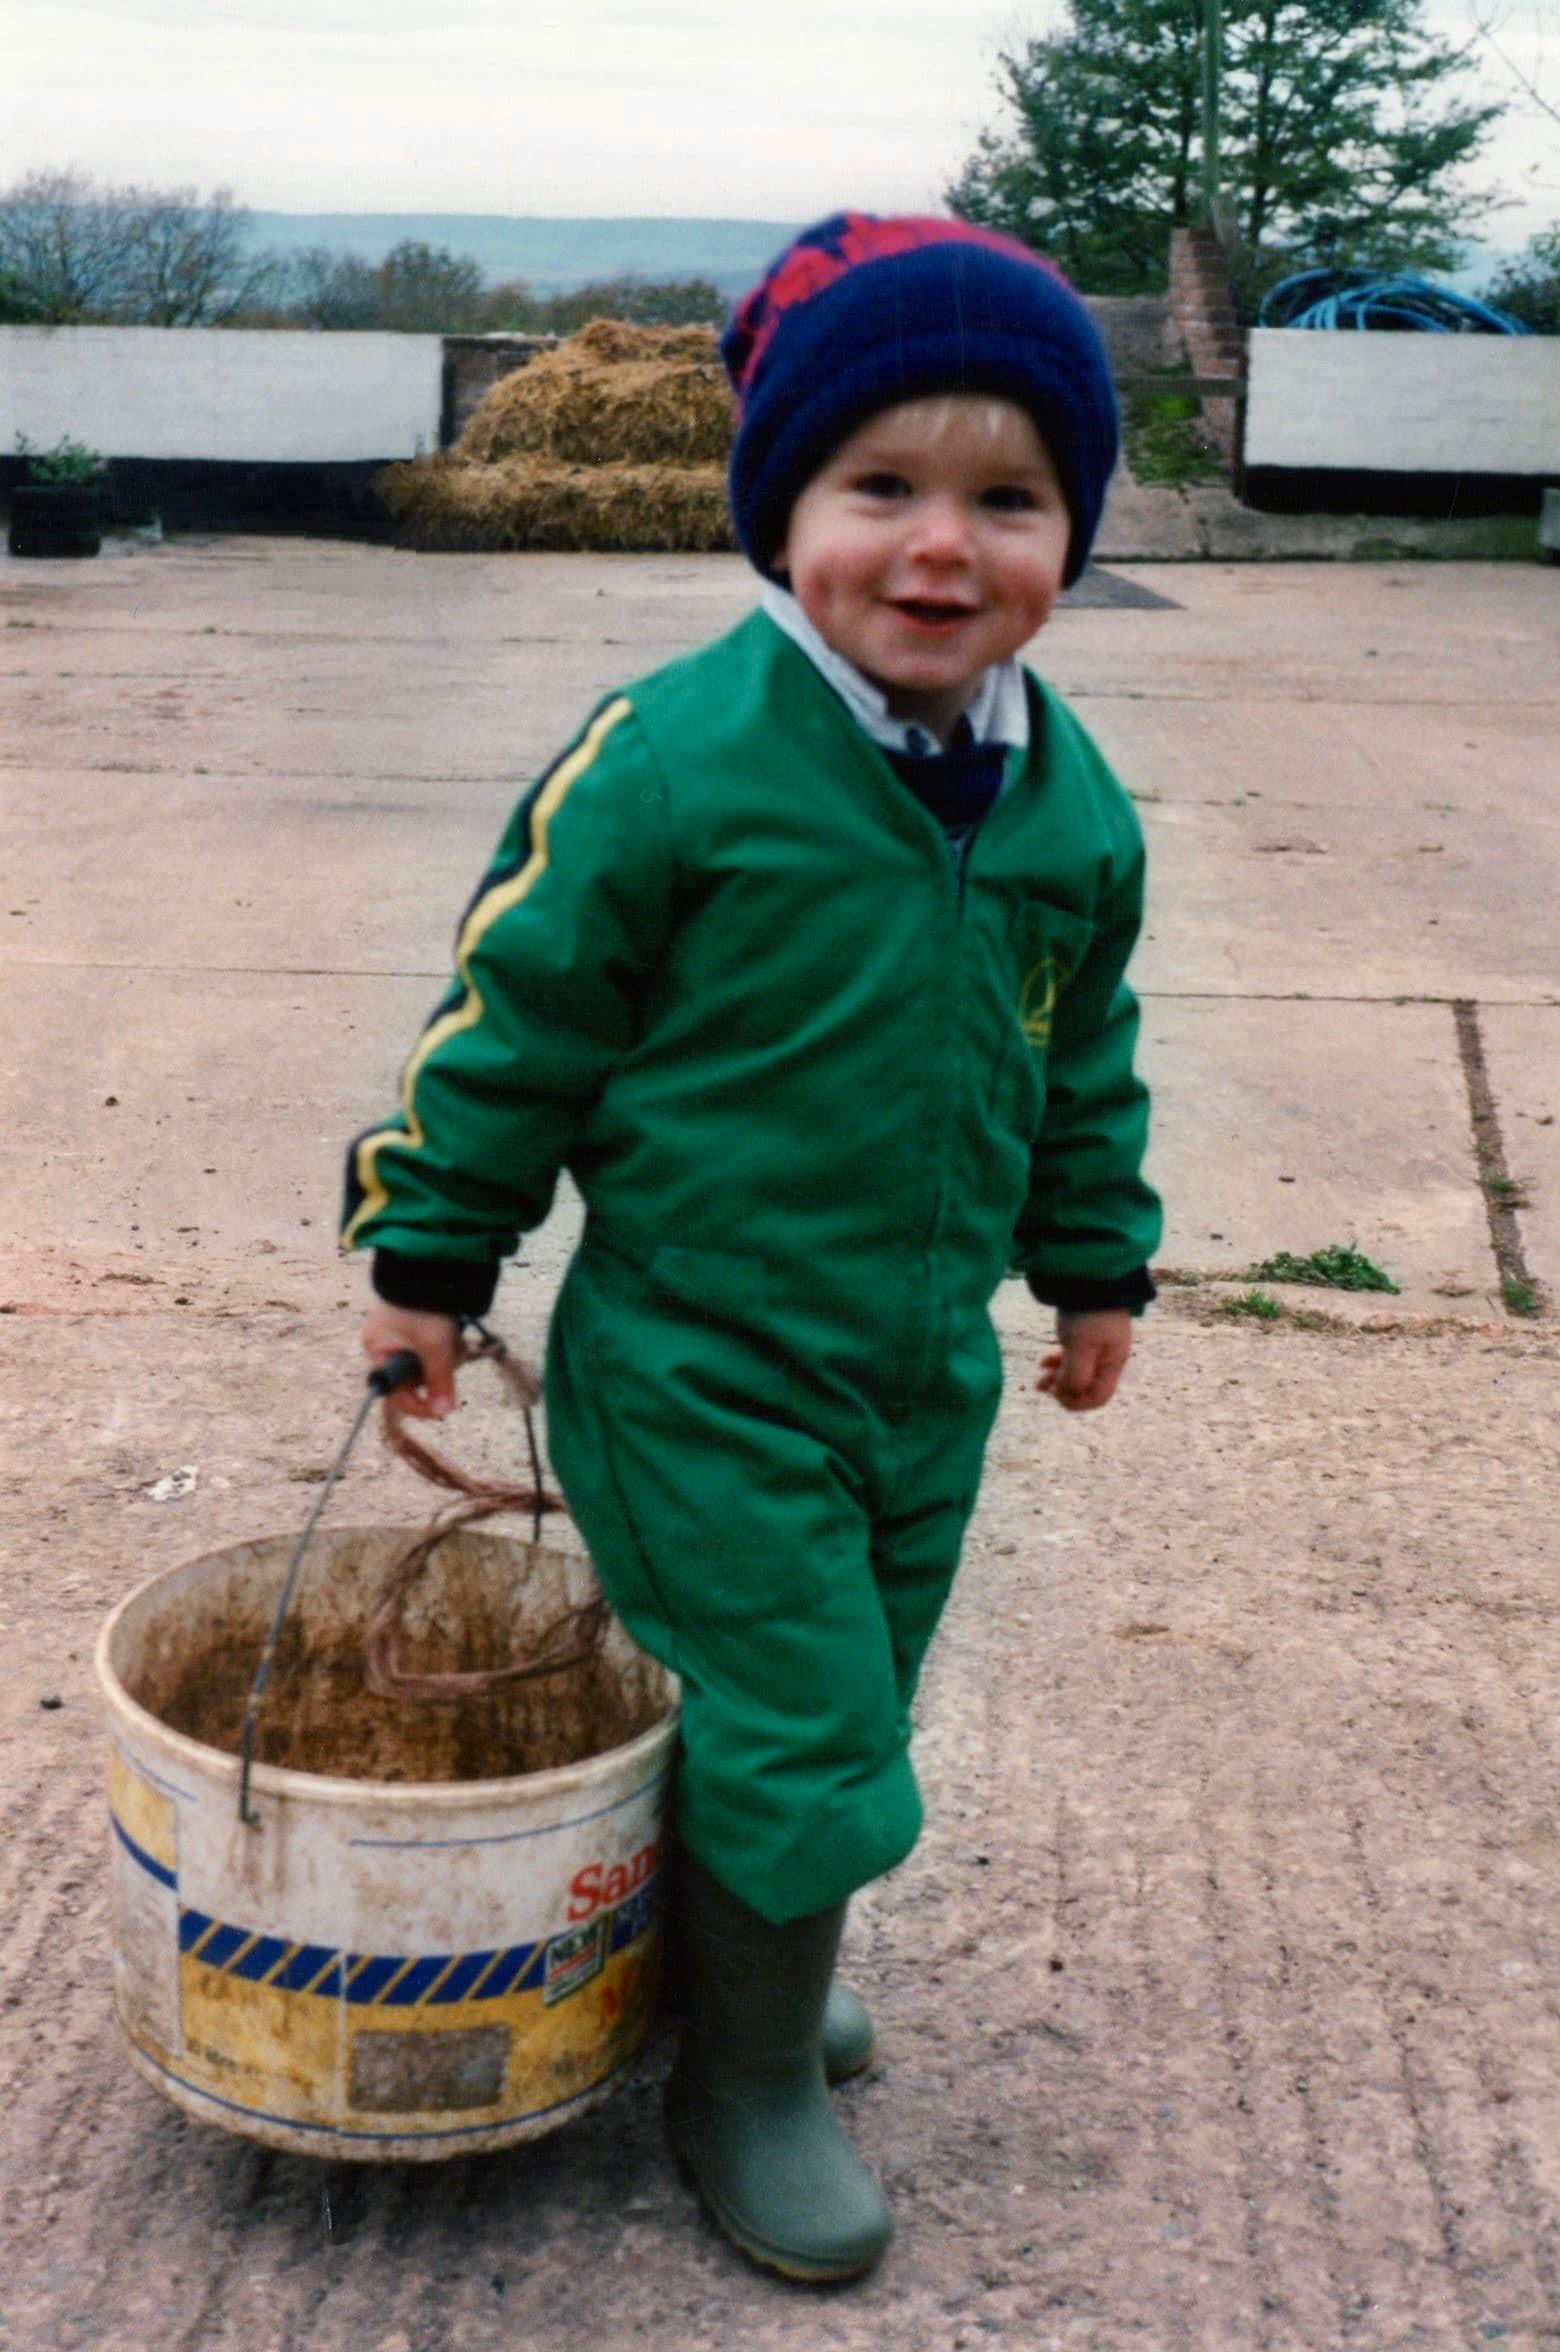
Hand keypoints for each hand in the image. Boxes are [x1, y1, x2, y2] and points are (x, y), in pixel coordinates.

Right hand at [360, 1302, 461, 1418]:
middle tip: (453, 1356)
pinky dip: (445, 1344)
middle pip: (415, 1377)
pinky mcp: (415, 1323)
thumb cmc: (424, 1306)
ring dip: (445, 1356)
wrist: (431, 1263)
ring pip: (427, 1361)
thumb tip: (443, 1412)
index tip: (442, 1411)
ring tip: (454, 1338)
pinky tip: (454, 1332)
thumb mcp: (435, 1346)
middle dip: (437, 1370)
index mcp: (377, 1351)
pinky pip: (431, 1346)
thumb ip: (439, 1381)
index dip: (419, 1405)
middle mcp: (384, 1344)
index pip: (395, 1393)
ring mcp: (399, 1333)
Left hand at [1037, 1309, 1132, 1412]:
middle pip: (1087, 1386)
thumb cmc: (1088, 1314)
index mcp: (1113, 1363)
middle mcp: (1107, 1357)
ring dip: (1057, 1378)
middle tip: (1043, 1387)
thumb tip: (1067, 1394)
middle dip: (1064, 1390)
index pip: (1099, 1396)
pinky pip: (1072, 1357)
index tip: (1057, 1395)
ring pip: (1077, 1372)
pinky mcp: (1084, 1334)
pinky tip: (1043, 1361)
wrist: (1088, 1276)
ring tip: (1038, 1381)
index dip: (1078, 1402)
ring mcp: (1096, 1345)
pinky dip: (1058, 1363)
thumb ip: (1076, 1375)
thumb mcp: (1081, 1348)